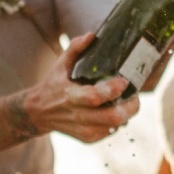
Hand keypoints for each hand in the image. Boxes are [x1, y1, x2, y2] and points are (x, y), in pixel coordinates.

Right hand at [23, 32, 138, 142]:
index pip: (95, 97)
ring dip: (127, 113)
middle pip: (112, 117)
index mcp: (70, 95)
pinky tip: (115, 110)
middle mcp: (77, 115)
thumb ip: (75, 48)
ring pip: (115, 126)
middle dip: (130, 106)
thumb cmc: (53, 85)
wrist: (38, 113)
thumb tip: (92, 35)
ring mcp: (83, 129)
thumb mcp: (60, 65)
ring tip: (128, 102)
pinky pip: (110, 132)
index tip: (124, 80)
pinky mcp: (87, 138)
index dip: (113, 89)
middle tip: (135, 95)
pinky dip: (118, 122)